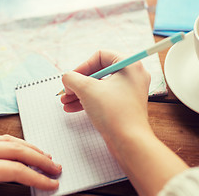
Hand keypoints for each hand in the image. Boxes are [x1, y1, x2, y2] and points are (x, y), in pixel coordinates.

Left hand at [0, 135, 61, 195]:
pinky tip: (21, 148)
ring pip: (7, 140)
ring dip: (29, 147)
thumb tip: (15, 194)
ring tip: (45, 156)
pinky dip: (14, 143)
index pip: (14, 169)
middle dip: (39, 158)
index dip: (37, 178)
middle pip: (16, 149)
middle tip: (56, 167)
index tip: (52, 183)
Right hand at [61, 50, 187, 195]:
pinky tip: (73, 108)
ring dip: (80, 93)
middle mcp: (133, 76)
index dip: (82, 66)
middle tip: (66, 91)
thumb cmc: (114, 113)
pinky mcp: (126, 106)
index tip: (71, 78)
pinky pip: (105, 98)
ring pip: (100, 87)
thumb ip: (72, 78)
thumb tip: (67, 78)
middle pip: (99, 72)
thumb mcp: (87, 89)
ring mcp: (130, 92)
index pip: (101, 56)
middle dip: (79, 82)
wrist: (130, 142)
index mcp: (130, 65)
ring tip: (65, 102)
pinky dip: (89, 101)